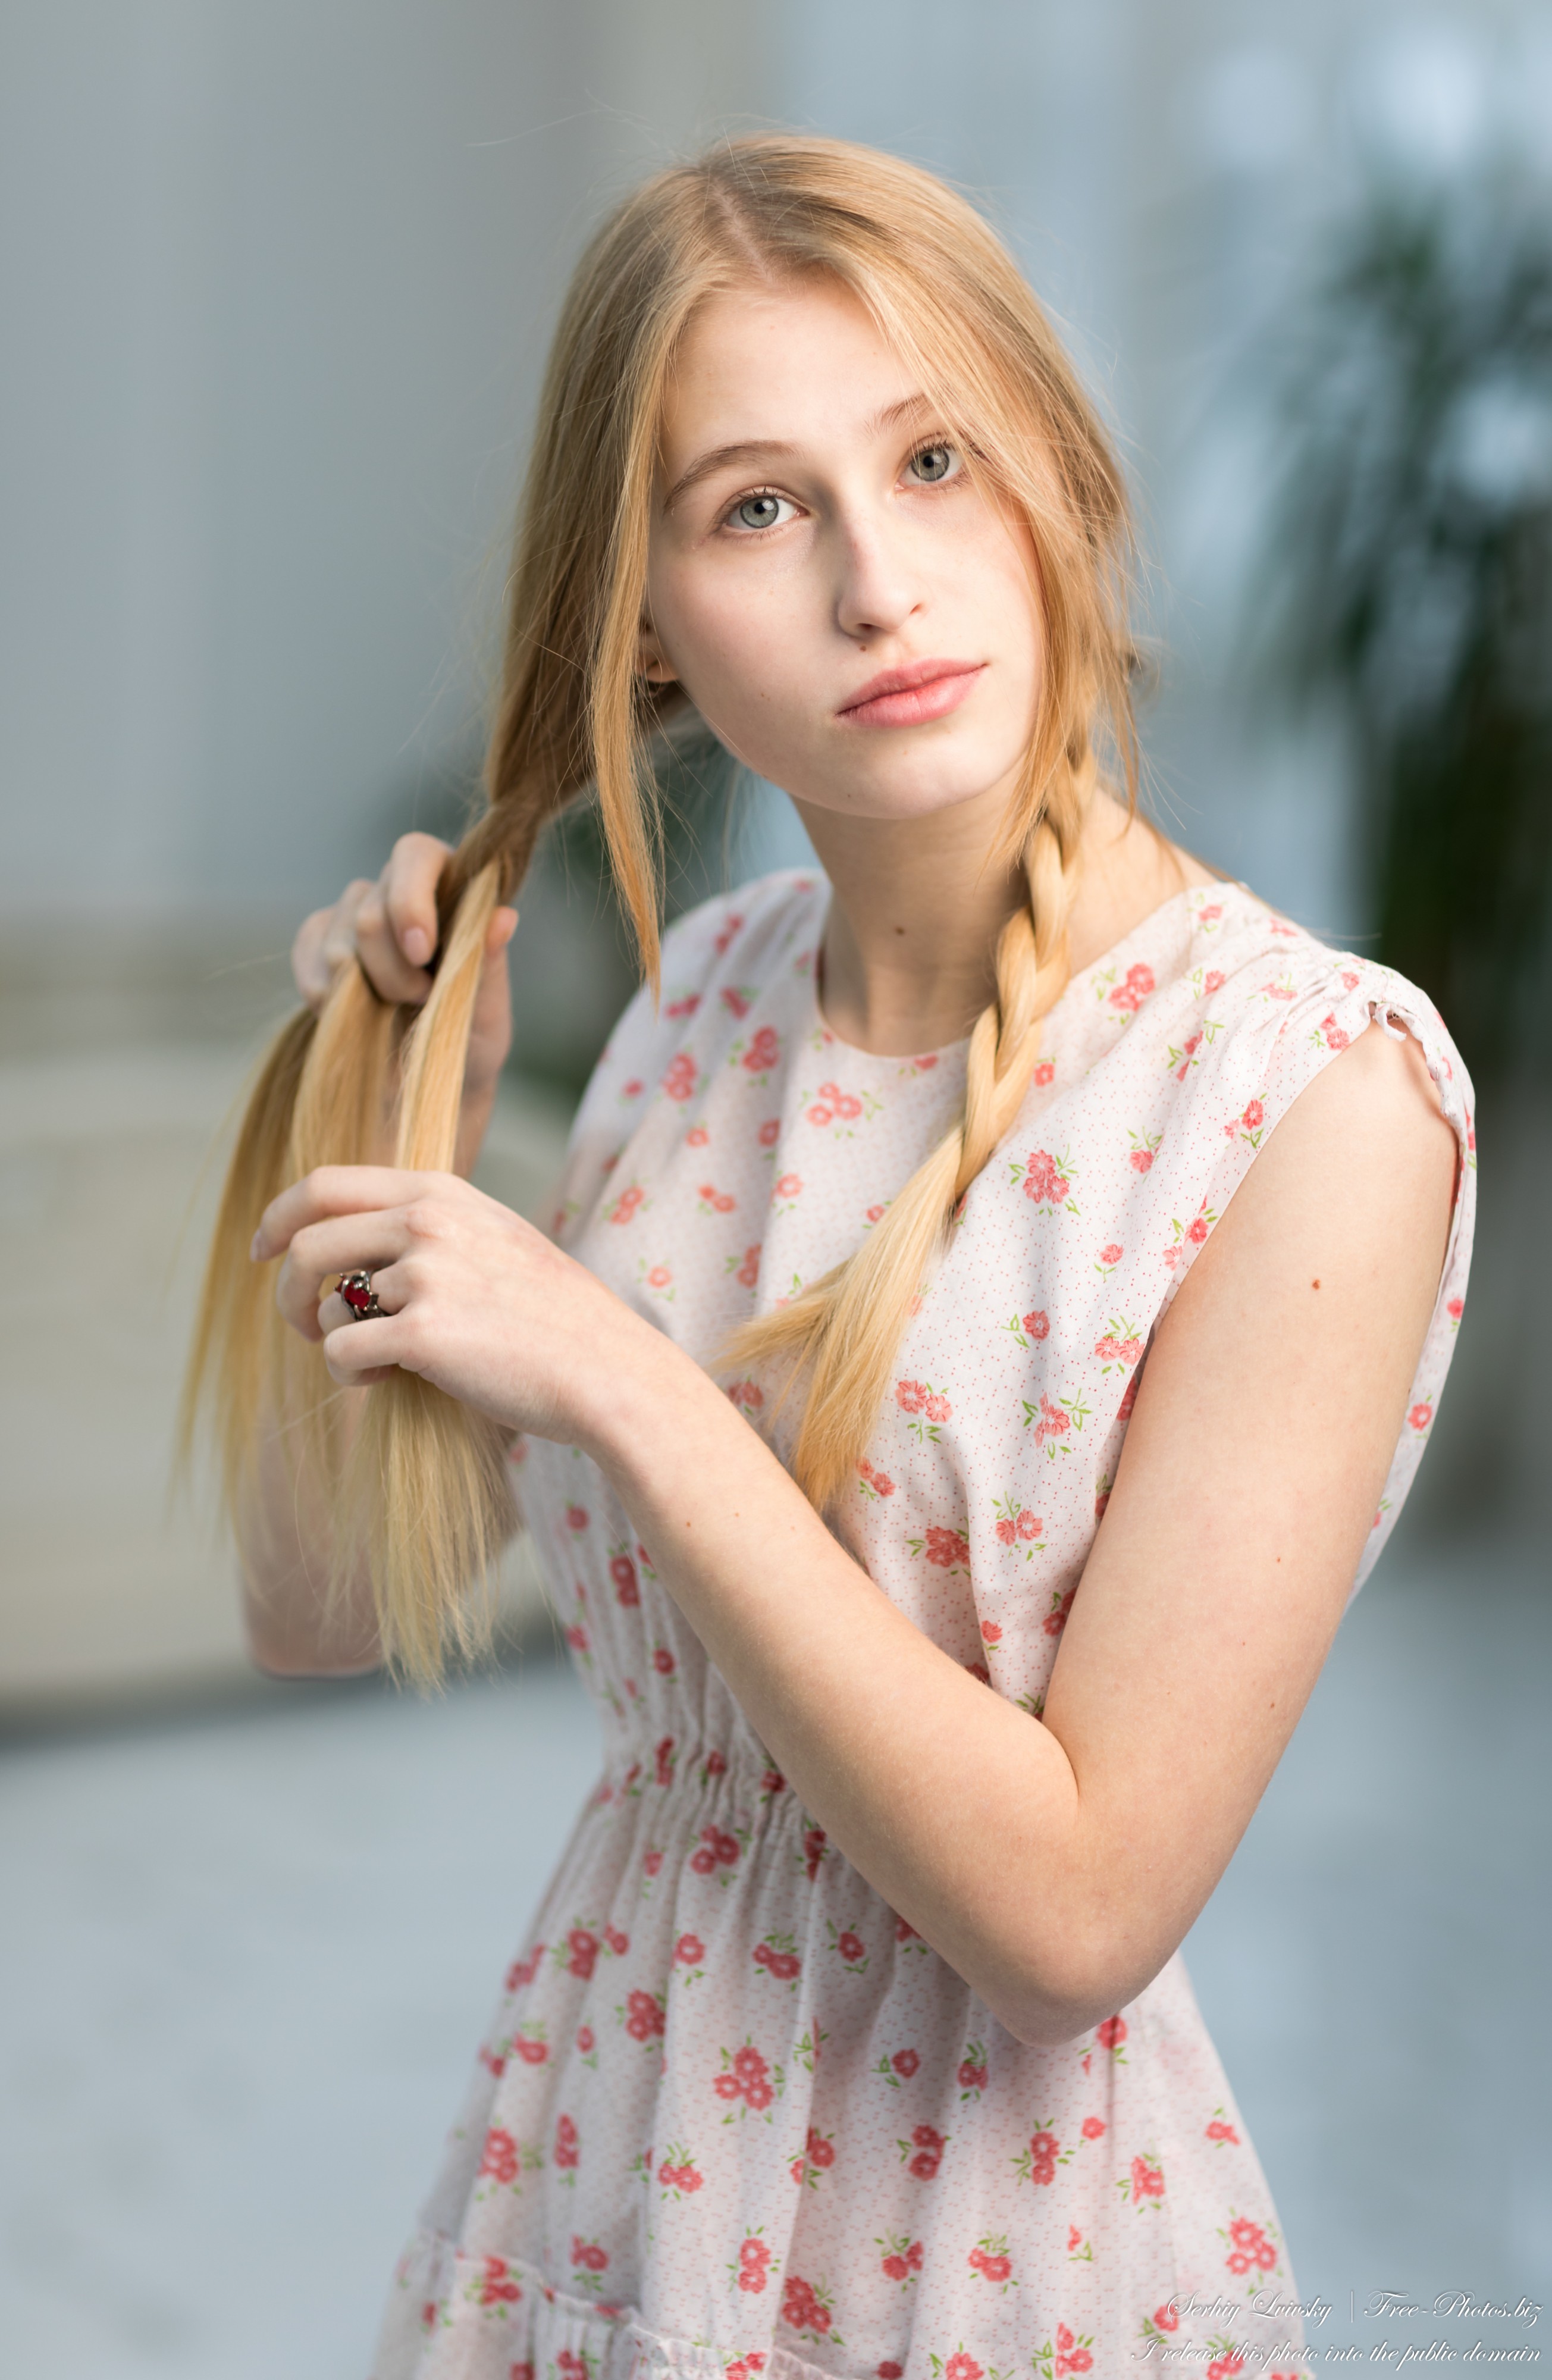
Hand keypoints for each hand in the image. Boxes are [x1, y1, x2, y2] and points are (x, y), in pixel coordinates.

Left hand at [253, 1165, 669, 1447]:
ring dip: (332, 1339)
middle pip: (306, 1242)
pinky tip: (384, 1381)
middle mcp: (427, 1221)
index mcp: (441, 1191)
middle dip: (286, 1290)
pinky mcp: (424, 1333)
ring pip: (324, 1304)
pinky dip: (349, 1374)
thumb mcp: (497, 1237)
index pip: (326, 1183)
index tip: (263, 1248)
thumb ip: (435, 1224)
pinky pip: (341, 1352)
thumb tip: (362, 1243)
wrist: (606, 1368)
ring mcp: (426, 1274)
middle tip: (301, 1326)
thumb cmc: (554, 1316)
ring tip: (375, 1361)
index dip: (280, 1216)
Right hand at [291, 833, 517, 1163]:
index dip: (411, 899)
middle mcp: (399, 889)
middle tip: (419, 1002)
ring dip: (363, 989)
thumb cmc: (467, 1042)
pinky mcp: (319, 942)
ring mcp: (355, 914)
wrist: (426, 1085)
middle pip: (371, 910)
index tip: (422, 953)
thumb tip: (504, 916)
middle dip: (393, 970)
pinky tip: (346, 1013)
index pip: (416, 854)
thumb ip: (489, 963)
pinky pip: (308, 956)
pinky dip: (323, 994)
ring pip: (338, 940)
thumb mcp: (487, 1012)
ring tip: (393, 1011)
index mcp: (450, 888)